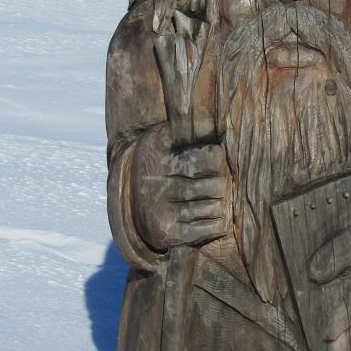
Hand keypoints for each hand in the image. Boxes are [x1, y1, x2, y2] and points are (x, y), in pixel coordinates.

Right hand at [130, 124, 230, 250]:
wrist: (130, 196)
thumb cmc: (159, 160)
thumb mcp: (166, 136)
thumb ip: (185, 126)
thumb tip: (205, 116)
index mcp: (163, 160)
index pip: (212, 159)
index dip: (217, 160)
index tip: (211, 160)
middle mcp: (160, 187)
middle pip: (217, 185)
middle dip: (220, 183)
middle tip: (213, 182)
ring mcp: (164, 213)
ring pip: (216, 208)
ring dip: (219, 204)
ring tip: (209, 199)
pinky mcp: (169, 235)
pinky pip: (210, 229)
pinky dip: (217, 223)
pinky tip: (210, 216)